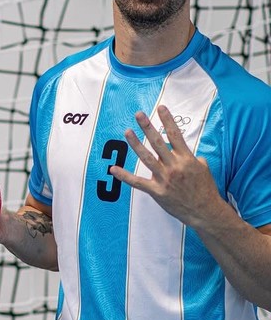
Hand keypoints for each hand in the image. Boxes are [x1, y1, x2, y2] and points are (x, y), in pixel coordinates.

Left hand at [111, 104, 222, 225]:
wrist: (205, 211)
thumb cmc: (205, 189)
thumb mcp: (204, 168)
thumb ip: (192, 158)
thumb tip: (186, 153)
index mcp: (186, 158)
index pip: (175, 135)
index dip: (167, 120)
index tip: (161, 107)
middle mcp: (174, 166)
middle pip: (158, 142)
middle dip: (148, 127)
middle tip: (139, 114)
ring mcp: (164, 179)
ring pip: (146, 158)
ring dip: (135, 144)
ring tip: (127, 132)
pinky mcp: (157, 191)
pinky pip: (137, 182)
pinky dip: (124, 176)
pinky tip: (113, 169)